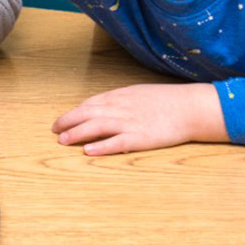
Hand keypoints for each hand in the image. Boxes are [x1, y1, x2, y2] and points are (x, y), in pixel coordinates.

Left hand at [51, 82, 226, 155]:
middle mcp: (121, 108)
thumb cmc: (166, 101)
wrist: (190, 108)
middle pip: (87, 113)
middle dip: (68, 121)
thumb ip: (120, 100)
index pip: (90, 104)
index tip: (61, 120)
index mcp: (120, 96)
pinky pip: (116, 143)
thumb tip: (103, 106)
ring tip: (62, 140)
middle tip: (55, 130)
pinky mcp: (140, 138)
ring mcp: (130, 123)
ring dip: (77, 133)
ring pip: (96, 126)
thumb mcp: (139, 93)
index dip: (73, 112)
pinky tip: (88, 151)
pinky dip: (101, 146)